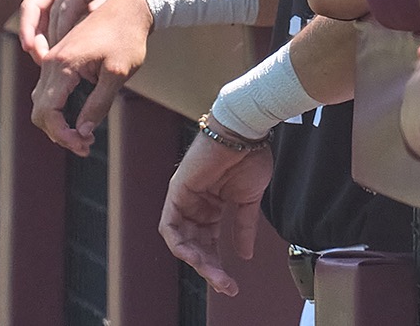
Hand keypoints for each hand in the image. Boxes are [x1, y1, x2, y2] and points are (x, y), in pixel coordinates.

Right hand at [30, 0, 153, 155]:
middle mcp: (51, 61)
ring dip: (58, 123)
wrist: (130, 6)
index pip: (48, 112)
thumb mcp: (117, 74)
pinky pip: (49, 90)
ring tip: (84, 135)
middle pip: (40, 111)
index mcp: (63, 65)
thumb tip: (83, 130)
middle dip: (59, 133)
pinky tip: (79, 117)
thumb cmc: (128, 38)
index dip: (63, 135)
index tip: (84, 144)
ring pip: (42, 102)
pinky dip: (58, 109)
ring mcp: (53, 58)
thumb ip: (98, 104)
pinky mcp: (60, 58)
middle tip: (85, 144)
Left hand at [159, 133, 272, 295]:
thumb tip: (245, 255)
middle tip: (225, 285)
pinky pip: (170, 227)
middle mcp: (196, 206)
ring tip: (215, 274)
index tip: (231, 283)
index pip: (210, 243)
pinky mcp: (176, 193)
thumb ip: (243, 228)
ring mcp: (184, 200)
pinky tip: (195, 257)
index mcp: (212, 207)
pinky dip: (179, 245)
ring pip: (183, 241)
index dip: (219, 265)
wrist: (244, 134)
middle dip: (210, 268)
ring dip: (197, 261)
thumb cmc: (249, 158)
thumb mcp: (248, 201)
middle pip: (196, 246)